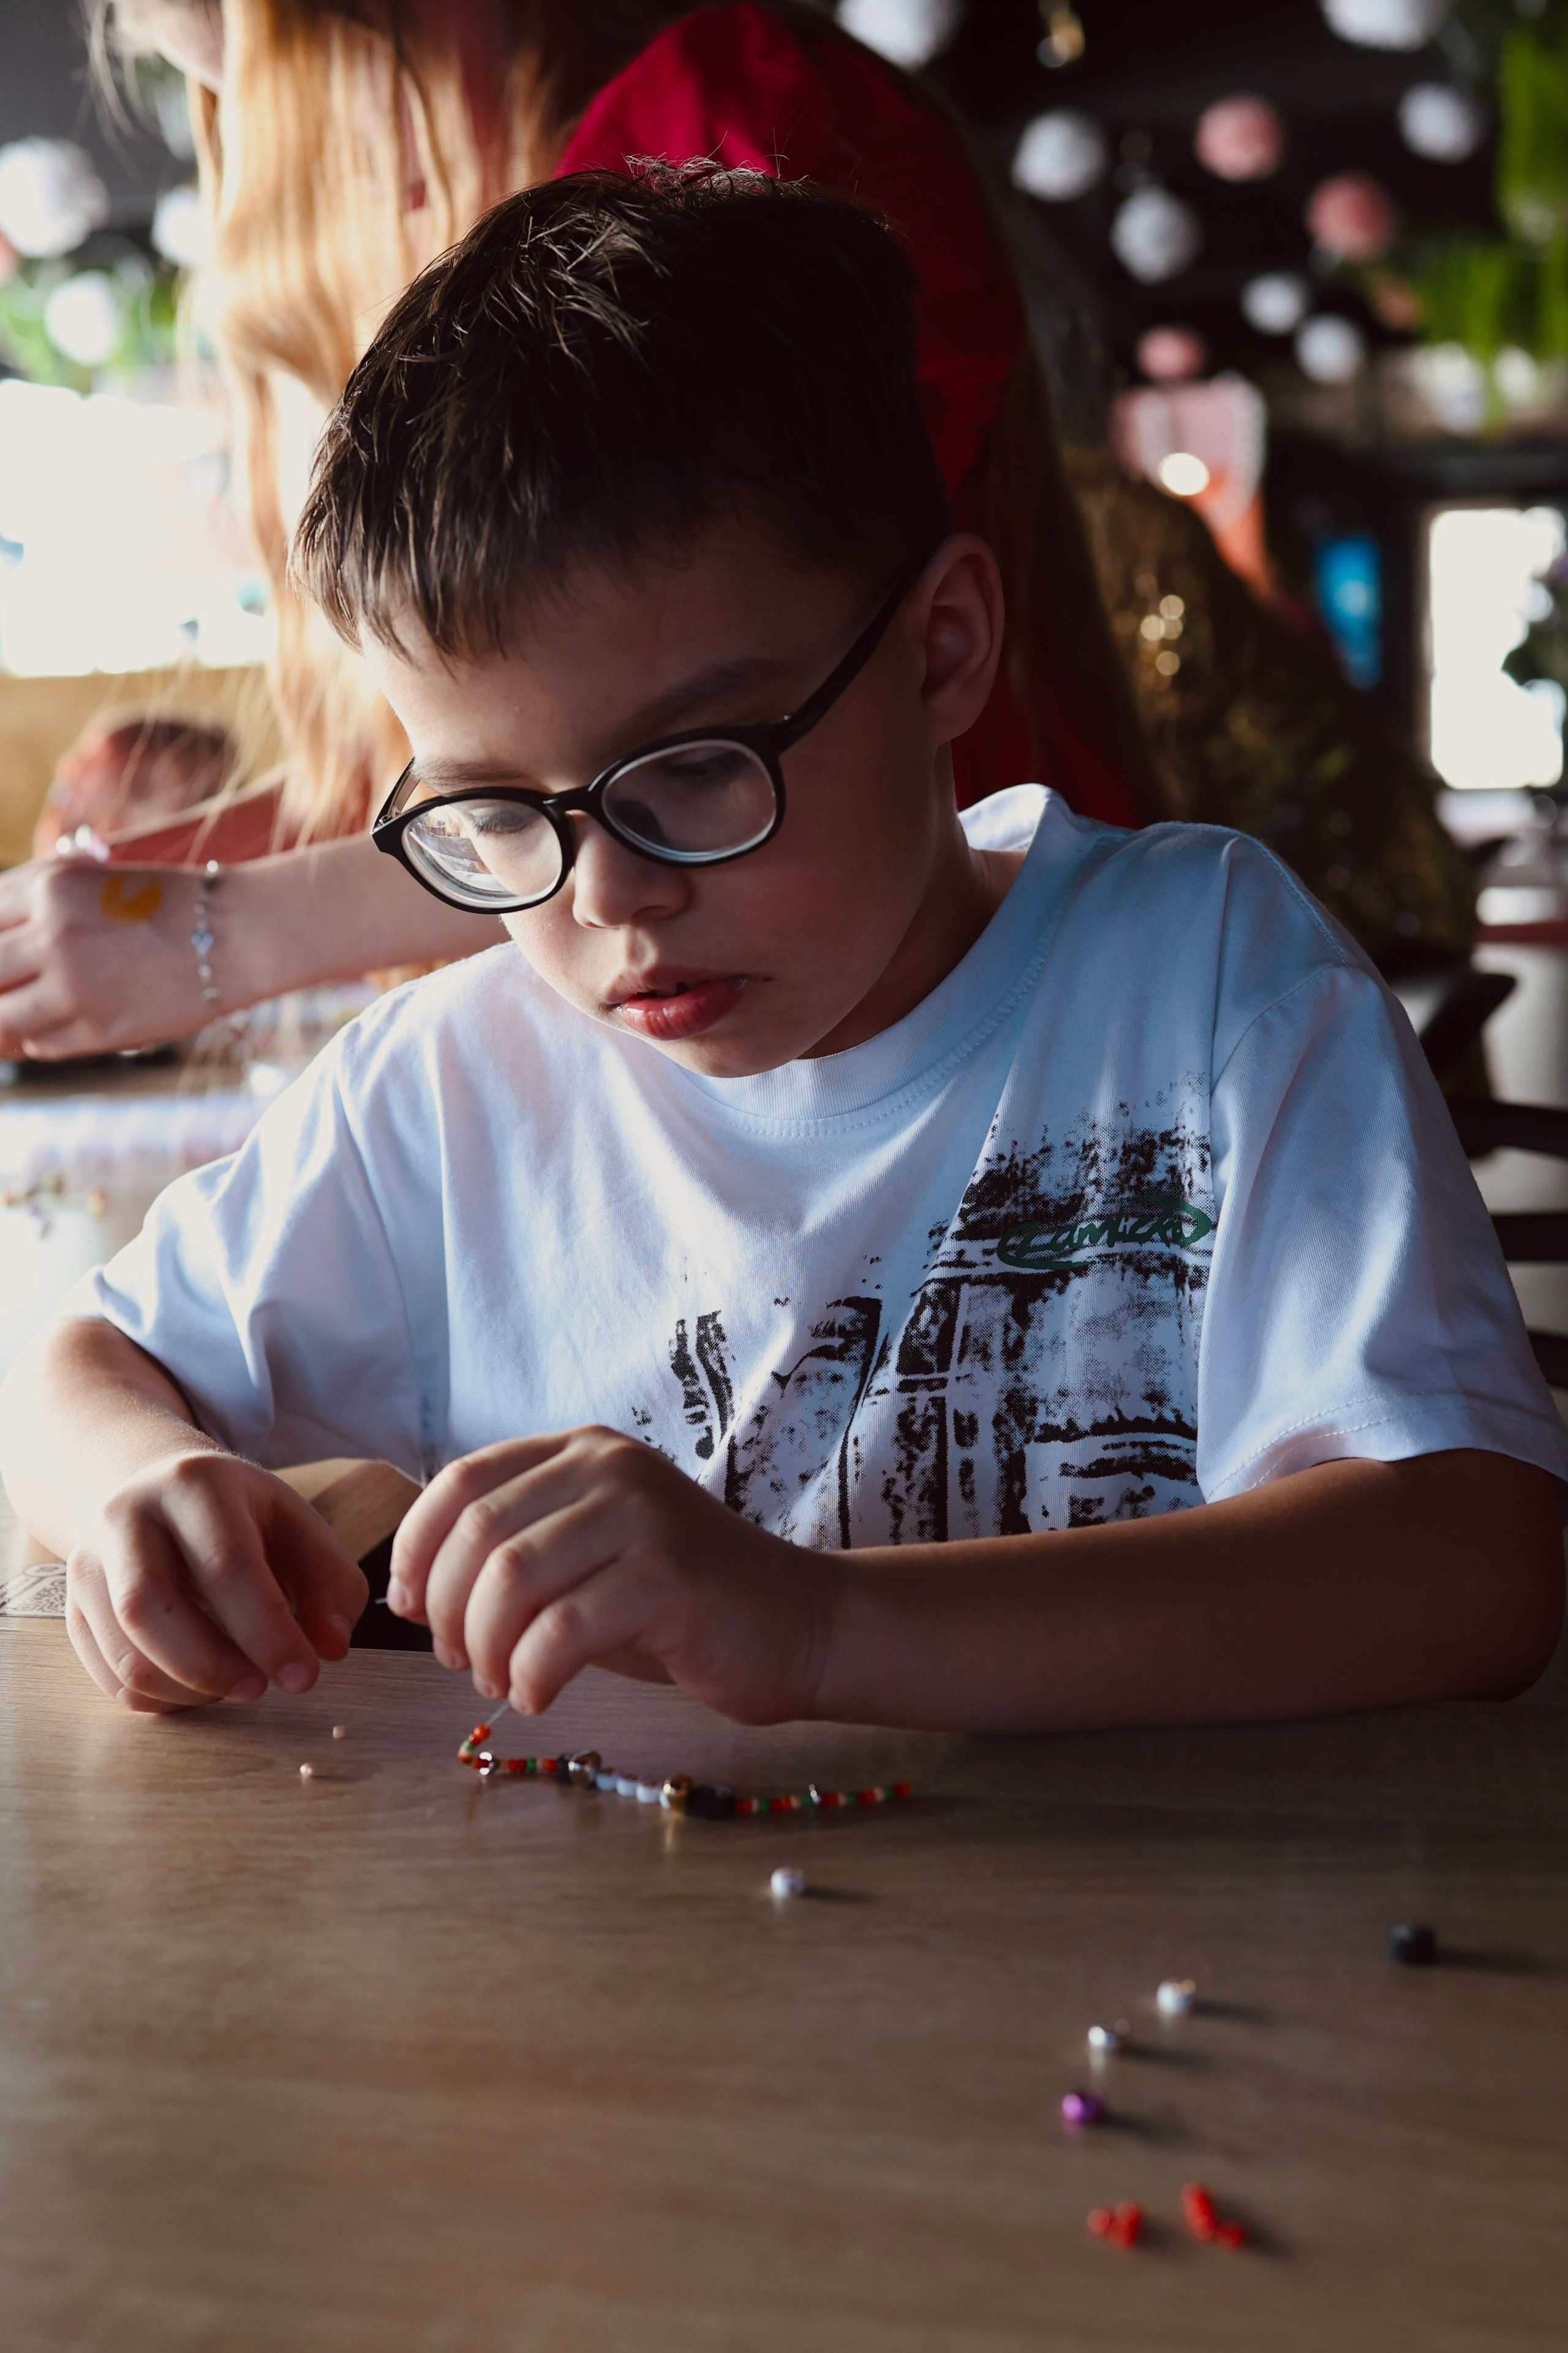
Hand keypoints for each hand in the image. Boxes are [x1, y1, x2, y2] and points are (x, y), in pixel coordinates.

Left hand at [0, 856, 211, 1057]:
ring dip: (9, 1018)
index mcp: (49, 888)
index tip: (5, 958)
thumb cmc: (164, 903)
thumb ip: (32, 903)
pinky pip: (39, 1045)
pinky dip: (39, 1038)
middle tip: (15, 986)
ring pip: (2, 1018)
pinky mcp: (99, 1030)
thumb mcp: (88, 879)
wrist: (236, 934)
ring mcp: (74, 987)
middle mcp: (54, 936)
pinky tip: (62, 1023)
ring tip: (28, 1011)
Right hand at [66, 1449, 369, 1711]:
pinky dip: (161, 1699)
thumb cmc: (240, 1516)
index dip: (268, 1631)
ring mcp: (88, 1564)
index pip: (226, 1566)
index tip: (305, 1676)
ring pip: (125, 1653)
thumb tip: (331, 1648)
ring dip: (188, 1689)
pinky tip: (199, 1686)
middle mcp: (126, 1518)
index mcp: (194, 1485)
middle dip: (215, 1667)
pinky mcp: (74, 1609)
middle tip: (263, 1689)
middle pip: (151, 1610)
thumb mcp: (297, 1526)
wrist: (155, 1490)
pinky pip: (110, 1677)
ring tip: (235, 1683)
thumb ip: (331, 1583)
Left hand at [387, 1427, 834, 1723]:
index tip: (408, 1611)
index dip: (415, 1548)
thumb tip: (412, 1596)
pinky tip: (539, 1698)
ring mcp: (643, 1515)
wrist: (794, 1625)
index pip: (461, 1480)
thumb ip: (510, 1558)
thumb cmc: (674, 1604)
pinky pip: (565, 1628)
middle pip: (479, 1532)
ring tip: (501, 1683)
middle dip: (447, 1611)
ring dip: (486, 1646)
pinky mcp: (669, 1576)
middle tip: (462, 1664)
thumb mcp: (583, 1561)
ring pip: (513, 1577)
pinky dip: (533, 1674)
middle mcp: (609, 1467)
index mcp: (580, 1451)